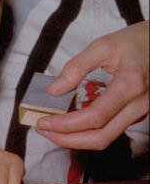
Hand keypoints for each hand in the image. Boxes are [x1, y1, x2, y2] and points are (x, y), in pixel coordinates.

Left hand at [37, 21, 148, 149]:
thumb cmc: (131, 43)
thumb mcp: (102, 46)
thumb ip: (76, 66)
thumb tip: (54, 90)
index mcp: (130, 85)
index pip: (95, 116)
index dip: (67, 125)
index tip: (44, 122)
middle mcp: (138, 104)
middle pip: (101, 136)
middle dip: (68, 139)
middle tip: (43, 130)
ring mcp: (140, 112)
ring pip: (107, 138)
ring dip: (76, 140)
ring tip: (52, 130)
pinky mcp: (136, 115)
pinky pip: (111, 131)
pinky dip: (87, 133)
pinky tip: (69, 125)